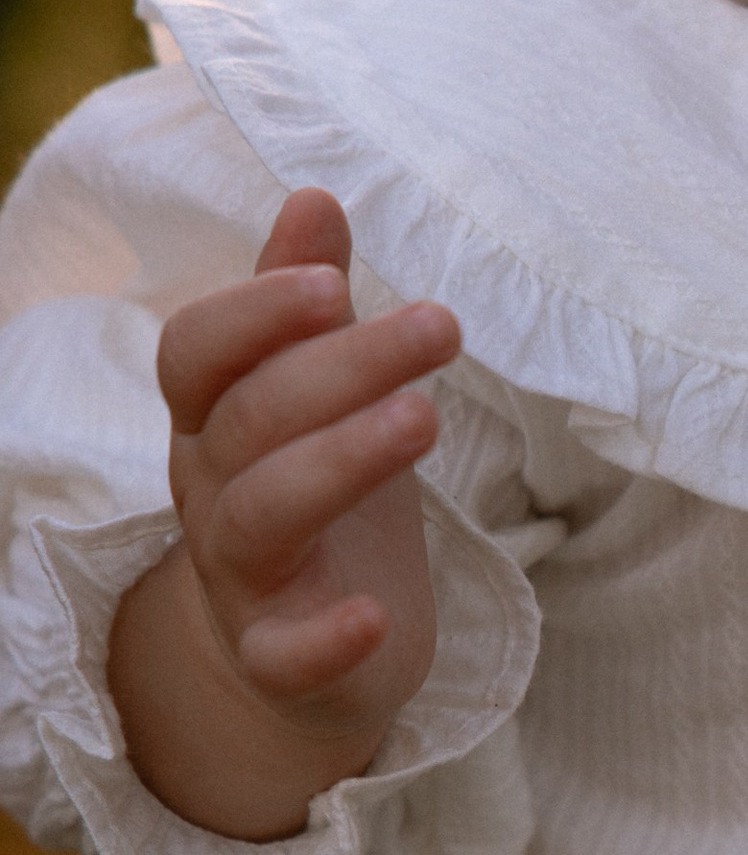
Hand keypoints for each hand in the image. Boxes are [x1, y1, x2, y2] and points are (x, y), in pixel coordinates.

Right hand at [109, 189, 460, 840]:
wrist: (293, 658)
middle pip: (254, 416)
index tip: (333, 279)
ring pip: (265, 513)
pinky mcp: (281, 658)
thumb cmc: (310, 496)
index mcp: (215, 418)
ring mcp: (242, 577)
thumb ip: (304, 308)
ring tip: (425, 416)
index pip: (198, 351)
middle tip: (441, 322)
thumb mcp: (311, 394)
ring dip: (342, 461)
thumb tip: (314, 196)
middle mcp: (212, 490)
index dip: (255, 313)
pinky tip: (374, 616)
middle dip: (343, 364)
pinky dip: (327, 637)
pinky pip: (285, 652)